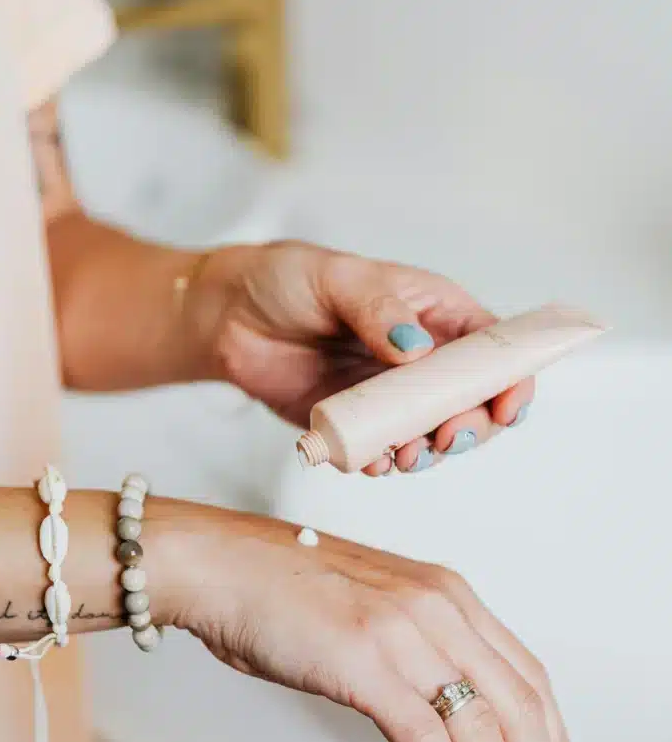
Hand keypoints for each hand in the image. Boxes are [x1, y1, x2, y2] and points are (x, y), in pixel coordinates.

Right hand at [167, 506, 575, 741]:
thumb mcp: (376, 608)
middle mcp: (440, 607)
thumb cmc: (283, 587)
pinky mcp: (367, 663)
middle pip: (521, 707)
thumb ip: (418, 648)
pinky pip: (430, 741)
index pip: (527, 675)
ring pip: (485, 729)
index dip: (552, 738)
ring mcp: (406, 632)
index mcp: (447, 593)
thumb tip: (446, 715)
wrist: (224, 566)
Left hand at [194, 241, 533, 474]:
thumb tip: (417, 349)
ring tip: (405, 456)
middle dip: (470, 428)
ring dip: (428, 453)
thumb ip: (379, 310)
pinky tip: (373, 460)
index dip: (511, 380)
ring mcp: (391, 396)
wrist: (229, 318)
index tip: (507, 407)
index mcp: (434, 314)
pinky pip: (383, 453)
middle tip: (445, 438)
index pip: (492, 349)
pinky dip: (384, 463)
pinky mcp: (358, 424)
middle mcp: (421, 360)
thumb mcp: (339, 279)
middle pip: (472, 404)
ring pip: (432, 436)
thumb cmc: (289, 279)